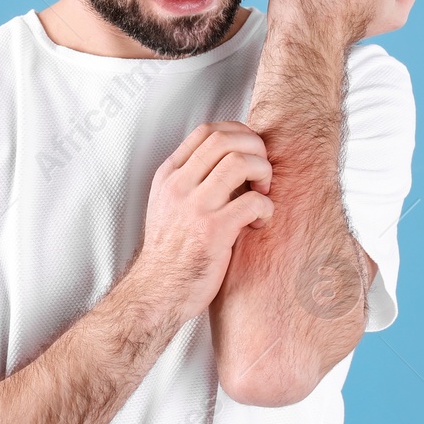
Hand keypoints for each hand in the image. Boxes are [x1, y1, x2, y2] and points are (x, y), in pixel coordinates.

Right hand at [130, 121, 273, 325]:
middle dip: (255, 149)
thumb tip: (231, 159)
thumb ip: (191, 180)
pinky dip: (266, 209)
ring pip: (240, 162)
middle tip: (262, 172)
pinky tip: (259, 223)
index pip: (206, 131)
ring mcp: (194, 207)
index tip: (251, 150)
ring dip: (263, 174)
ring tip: (262, 195)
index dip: (238, 132)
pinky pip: (252, 202)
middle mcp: (179, 186)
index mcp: (169, 176)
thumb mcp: (168, 205)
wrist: (157, 292)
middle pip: (225, 139)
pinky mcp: (212, 231)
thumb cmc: (170, 253)